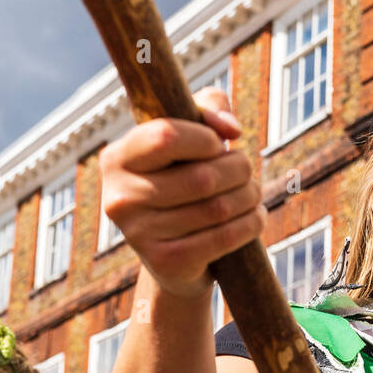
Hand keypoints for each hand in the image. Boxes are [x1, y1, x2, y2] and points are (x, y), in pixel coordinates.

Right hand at [99, 87, 266, 299]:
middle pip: (202, 177)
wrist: (173, 258)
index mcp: (117, 159)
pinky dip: (250, 224)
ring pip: (217, 208)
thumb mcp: (189, 137)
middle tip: (246, 171)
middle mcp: (120, 198)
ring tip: (253, 193)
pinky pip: (223, 237)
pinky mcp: (166, 263)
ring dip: (249, 197)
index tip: (218, 145)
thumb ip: (207, 109)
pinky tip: (256, 217)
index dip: (205, 138)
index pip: (165, 136)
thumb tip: (230, 129)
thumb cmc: (182, 181)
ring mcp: (139, 235)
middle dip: (238, 169)